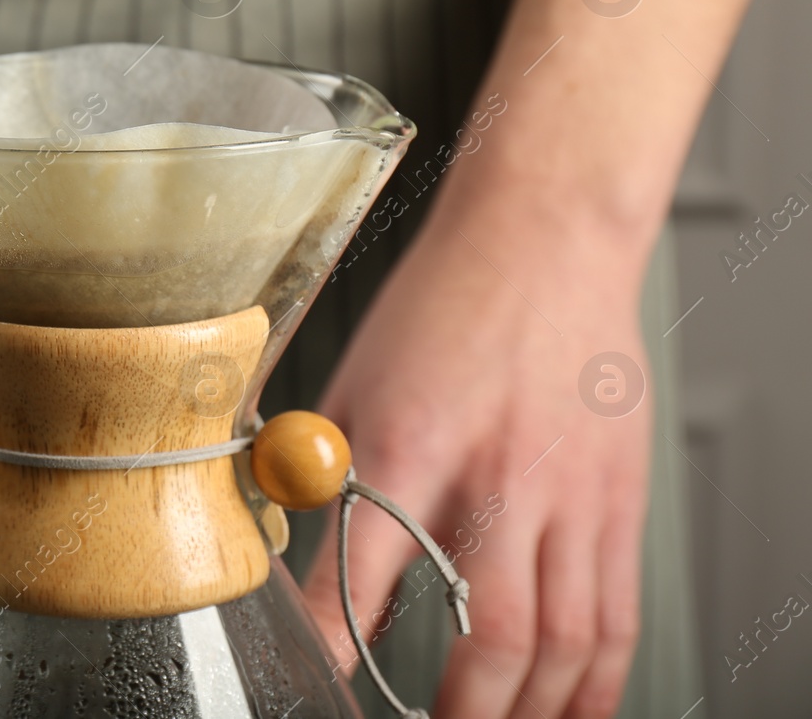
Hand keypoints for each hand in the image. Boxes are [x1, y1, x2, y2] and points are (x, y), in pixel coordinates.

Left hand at [300, 202, 651, 718]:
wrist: (544, 239)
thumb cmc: (443, 303)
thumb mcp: (354, 379)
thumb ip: (326, 470)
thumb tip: (292, 543)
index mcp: (410, 439)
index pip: (360, 570)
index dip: (331, 640)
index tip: (314, 683)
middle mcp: (498, 475)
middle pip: (493, 632)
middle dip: (462, 710)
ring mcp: (571, 492)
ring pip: (566, 640)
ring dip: (532, 709)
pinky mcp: (618, 496)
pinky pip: (616, 611)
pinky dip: (596, 677)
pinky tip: (569, 703)